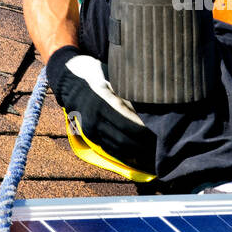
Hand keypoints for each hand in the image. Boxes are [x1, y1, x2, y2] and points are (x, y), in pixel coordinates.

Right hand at [46, 45, 156, 171]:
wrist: (69, 79)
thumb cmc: (96, 74)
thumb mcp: (113, 78)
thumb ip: (130, 93)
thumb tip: (153, 106)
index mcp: (104, 102)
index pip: (131, 125)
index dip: (147, 133)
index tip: (162, 133)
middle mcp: (96, 119)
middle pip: (125, 140)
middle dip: (145, 146)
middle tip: (161, 146)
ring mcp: (91, 129)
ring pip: (118, 148)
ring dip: (136, 154)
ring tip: (153, 155)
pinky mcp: (90, 136)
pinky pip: (110, 149)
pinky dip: (125, 155)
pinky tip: (138, 157)